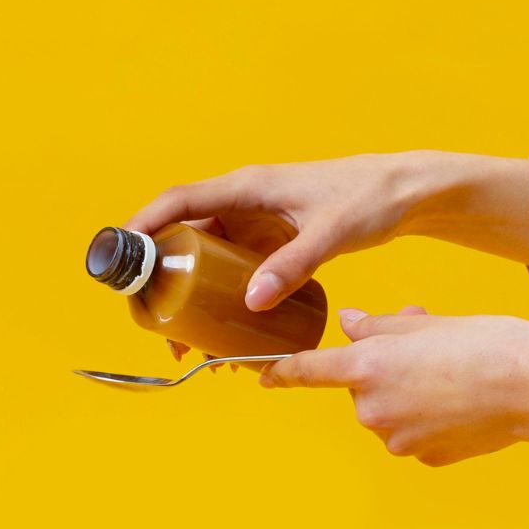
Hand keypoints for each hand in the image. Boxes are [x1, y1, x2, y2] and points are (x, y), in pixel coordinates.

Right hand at [125, 152, 528, 310]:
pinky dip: (220, 298)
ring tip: (189, 341)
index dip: (145, 225)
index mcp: (248, 187)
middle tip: (158, 323)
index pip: (180, 201)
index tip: (121, 255)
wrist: (407, 193)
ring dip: (190, 296)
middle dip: (163, 280)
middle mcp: (243, 202)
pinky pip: (230, 270)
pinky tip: (223, 331)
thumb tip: (253, 301)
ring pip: (205, 259)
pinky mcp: (269, 242)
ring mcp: (255, 223)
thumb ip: (293, 265)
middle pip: (184, 238)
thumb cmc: (370, 198)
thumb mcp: (331, 233)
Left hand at [259, 307, 528, 465]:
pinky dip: (430, 418)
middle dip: (384, 367)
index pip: (306, 370)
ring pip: (388, 410)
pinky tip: (465, 402)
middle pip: (359, 387)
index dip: (281, 371)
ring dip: (408, 392)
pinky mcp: (424, 457)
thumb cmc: (490, 345)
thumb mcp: (428, 323)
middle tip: (426, 346)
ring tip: (455, 372)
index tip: (262, 376)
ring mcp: (397, 438)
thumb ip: (380, 327)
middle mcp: (372, 408)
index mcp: (367, 367)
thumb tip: (350, 323)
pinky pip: (415, 433)